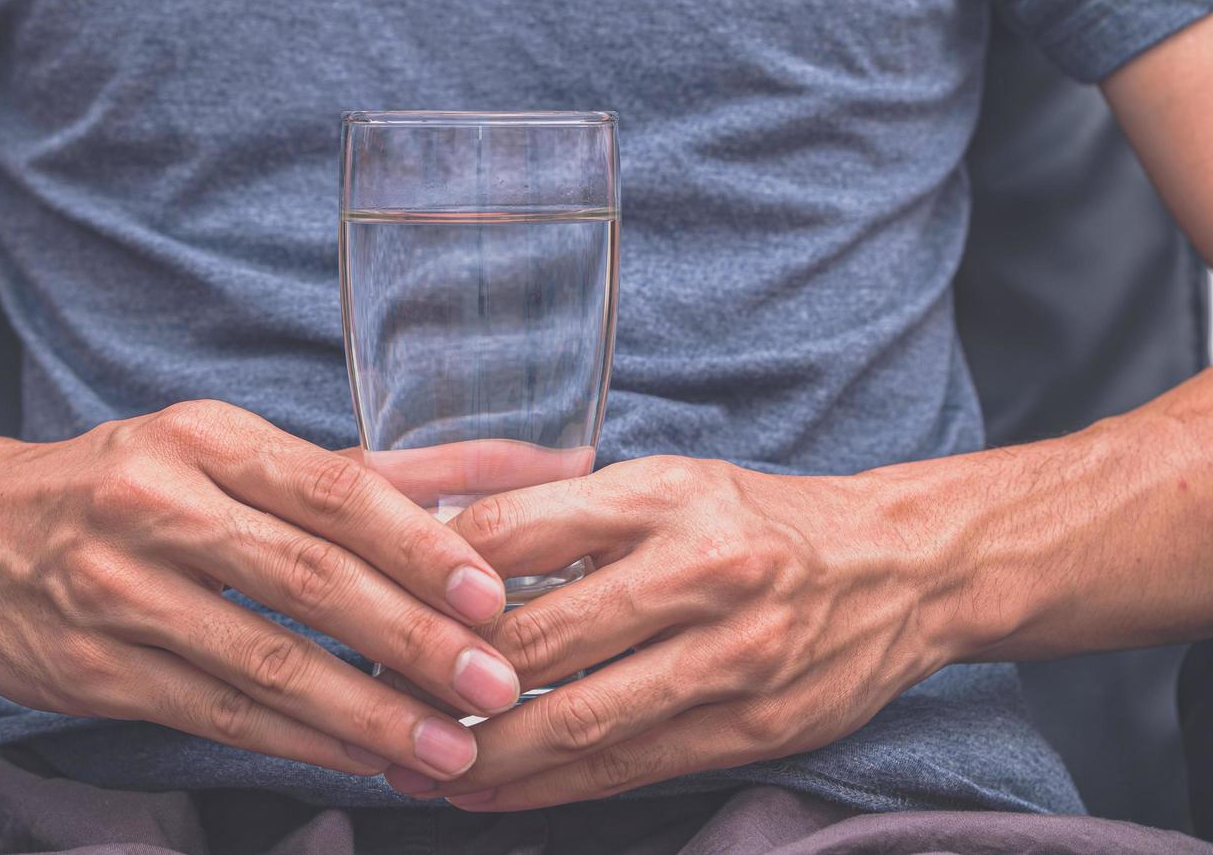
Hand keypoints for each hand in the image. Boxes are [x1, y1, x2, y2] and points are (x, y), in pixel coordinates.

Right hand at [0, 400, 521, 781]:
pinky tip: (365, 758)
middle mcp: (157, 507)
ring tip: (448, 746)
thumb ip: (354, 473)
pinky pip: (218, 714)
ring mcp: (117, 593)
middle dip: (412, 639)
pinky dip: (301, 742)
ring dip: (368, 713)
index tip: (490, 595)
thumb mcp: (224, 449)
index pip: (331, 492)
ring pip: (265, 663)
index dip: (418, 546)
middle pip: (308, 579)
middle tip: (494, 683)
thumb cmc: (126, 481)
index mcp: (206, 438)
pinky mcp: (93, 670)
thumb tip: (491, 473)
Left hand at [381, 455, 953, 807]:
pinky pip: (626, 766)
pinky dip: (546, 787)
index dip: (433, 576)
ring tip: (414, 763)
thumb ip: (565, 510)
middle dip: (442, 678)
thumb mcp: (666, 482)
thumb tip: (443, 539)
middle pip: (538, 635)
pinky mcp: (750, 727)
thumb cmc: (758, 520)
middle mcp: (699, 570)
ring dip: (481, 751)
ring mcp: (730, 656)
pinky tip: (490, 792)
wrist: (898, 567)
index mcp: (664, 494)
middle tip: (376, 699)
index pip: (515, 530)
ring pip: (576, 718)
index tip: (377, 603)